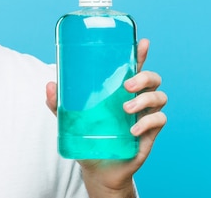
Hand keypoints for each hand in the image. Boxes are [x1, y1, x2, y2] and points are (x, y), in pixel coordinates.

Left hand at [45, 39, 167, 192]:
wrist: (98, 169)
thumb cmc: (87, 138)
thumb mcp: (69, 120)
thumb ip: (58, 104)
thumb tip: (50, 85)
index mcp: (118, 90)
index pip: (133, 67)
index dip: (140, 53)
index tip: (142, 42)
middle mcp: (135, 99)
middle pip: (153, 78)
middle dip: (144, 76)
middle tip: (126, 85)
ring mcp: (144, 115)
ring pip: (160, 96)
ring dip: (145, 99)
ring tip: (125, 110)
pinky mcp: (150, 133)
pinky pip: (159, 120)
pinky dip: (148, 122)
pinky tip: (133, 130)